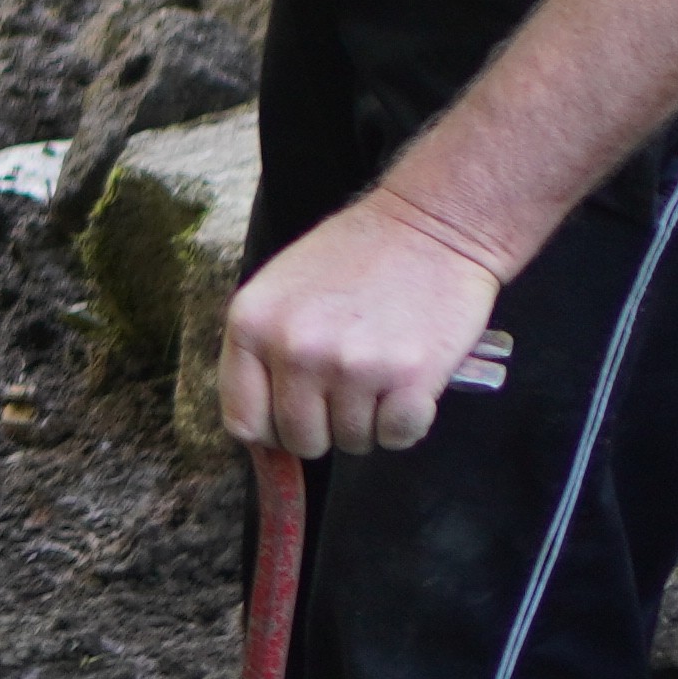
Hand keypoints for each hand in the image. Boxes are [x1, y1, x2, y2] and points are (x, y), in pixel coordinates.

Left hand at [217, 189, 511, 457]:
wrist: (434, 225)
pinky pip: (398, 437)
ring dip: (370, 422)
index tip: (295, 419)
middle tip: (348, 388)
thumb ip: (262, 358)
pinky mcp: (408, 378)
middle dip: (326, 427)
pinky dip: (408, 422)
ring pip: (352, 442)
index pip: (244, 422)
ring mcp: (351, 365)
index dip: (272, 432)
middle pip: (300, 440)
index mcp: (251, 324)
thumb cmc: (356, 257)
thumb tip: (266, 452)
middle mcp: (294, 348)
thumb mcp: (282, 291)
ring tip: (381, 372)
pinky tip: (410, 384)